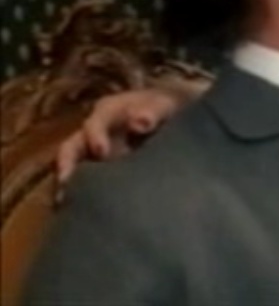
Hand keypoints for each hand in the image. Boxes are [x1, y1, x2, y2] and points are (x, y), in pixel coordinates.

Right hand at [54, 86, 188, 192]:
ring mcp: (95, 152)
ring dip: (70, 184)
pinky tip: (82, 211)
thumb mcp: (163, 105)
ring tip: (66, 203)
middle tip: (66, 184)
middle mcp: (95, 133)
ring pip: (74, 168)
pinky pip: (85, 181)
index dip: (95, 136)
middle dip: (67, 164)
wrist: (173, 117)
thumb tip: (140, 122)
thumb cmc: (165, 108)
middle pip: (72, 147)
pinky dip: (81, 194)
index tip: (101, 152)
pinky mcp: (101, 169)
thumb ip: (153, 112)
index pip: (95, 123)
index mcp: (108, 112)